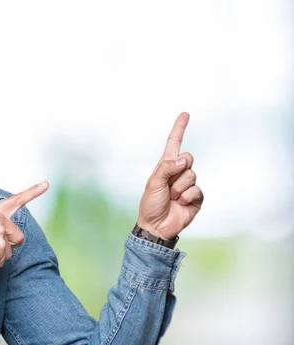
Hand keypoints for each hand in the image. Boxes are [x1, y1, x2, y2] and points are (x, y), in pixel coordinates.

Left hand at [137, 112, 203, 239]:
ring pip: (192, 175)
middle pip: (189, 158)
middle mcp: (178, 173)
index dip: (179, 128)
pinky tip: (180, 204)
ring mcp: (188, 185)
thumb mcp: (153, 183)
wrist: (156, 226)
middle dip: (179, 169)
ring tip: (171, 198)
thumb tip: (183, 159)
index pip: (174, 144)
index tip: (185, 114)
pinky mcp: (196, 198)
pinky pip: (197, 190)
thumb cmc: (151, 204)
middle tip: (168, 184)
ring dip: (179, 188)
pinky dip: (187, 197)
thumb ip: (166, 168)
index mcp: (166, 166)